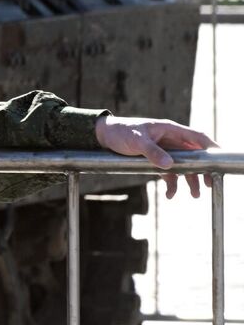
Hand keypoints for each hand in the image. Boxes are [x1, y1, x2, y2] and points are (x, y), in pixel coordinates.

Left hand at [94, 115, 218, 197]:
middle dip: (203, 170)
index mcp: (170, 130)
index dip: (211, 147)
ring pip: (185, 166)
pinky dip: (172, 184)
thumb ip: (152, 151)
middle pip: (195, 155)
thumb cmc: (121, 132)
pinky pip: (170, 173)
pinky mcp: (157, 160)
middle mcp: (171, 140)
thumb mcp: (136, 141)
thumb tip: (169, 165)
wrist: (104, 136)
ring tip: (194, 195)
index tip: (221, 159)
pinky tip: (169, 195)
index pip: (197, 137)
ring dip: (190, 180)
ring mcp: (165, 150)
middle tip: (210, 184)